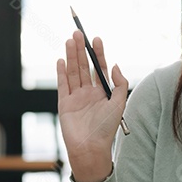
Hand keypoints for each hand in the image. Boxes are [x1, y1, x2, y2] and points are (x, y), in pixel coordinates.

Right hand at [56, 31, 128, 181]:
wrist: (91, 148)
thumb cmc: (107, 128)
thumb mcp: (119, 103)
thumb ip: (119, 83)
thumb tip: (115, 65)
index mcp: (102, 93)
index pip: (100, 68)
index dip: (98, 54)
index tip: (96, 39)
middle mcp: (89, 93)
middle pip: (84, 67)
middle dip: (82, 50)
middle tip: (79, 34)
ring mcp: (76, 97)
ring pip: (73, 72)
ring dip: (71, 56)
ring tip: (70, 40)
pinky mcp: (64, 104)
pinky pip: (63, 85)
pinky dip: (61, 72)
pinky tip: (61, 60)